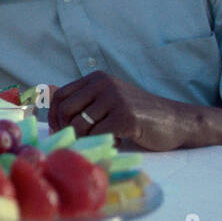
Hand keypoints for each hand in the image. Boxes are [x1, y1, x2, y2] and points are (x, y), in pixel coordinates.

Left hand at [49, 71, 184, 151]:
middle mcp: (104, 84)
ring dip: (88, 138)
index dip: (54, 116)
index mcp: (96, 78)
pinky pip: (98, 135)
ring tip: (105, 136)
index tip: (59, 130)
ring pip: (80, 125)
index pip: (59, 96)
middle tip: (80, 139)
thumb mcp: (107, 100)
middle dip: (67, 129)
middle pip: (66, 110)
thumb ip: (82, 100)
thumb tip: (45, 95)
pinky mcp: (126, 116)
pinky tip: (119, 139)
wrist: (176, 120)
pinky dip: (104, 142)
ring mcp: (115, 99)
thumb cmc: (137, 114)